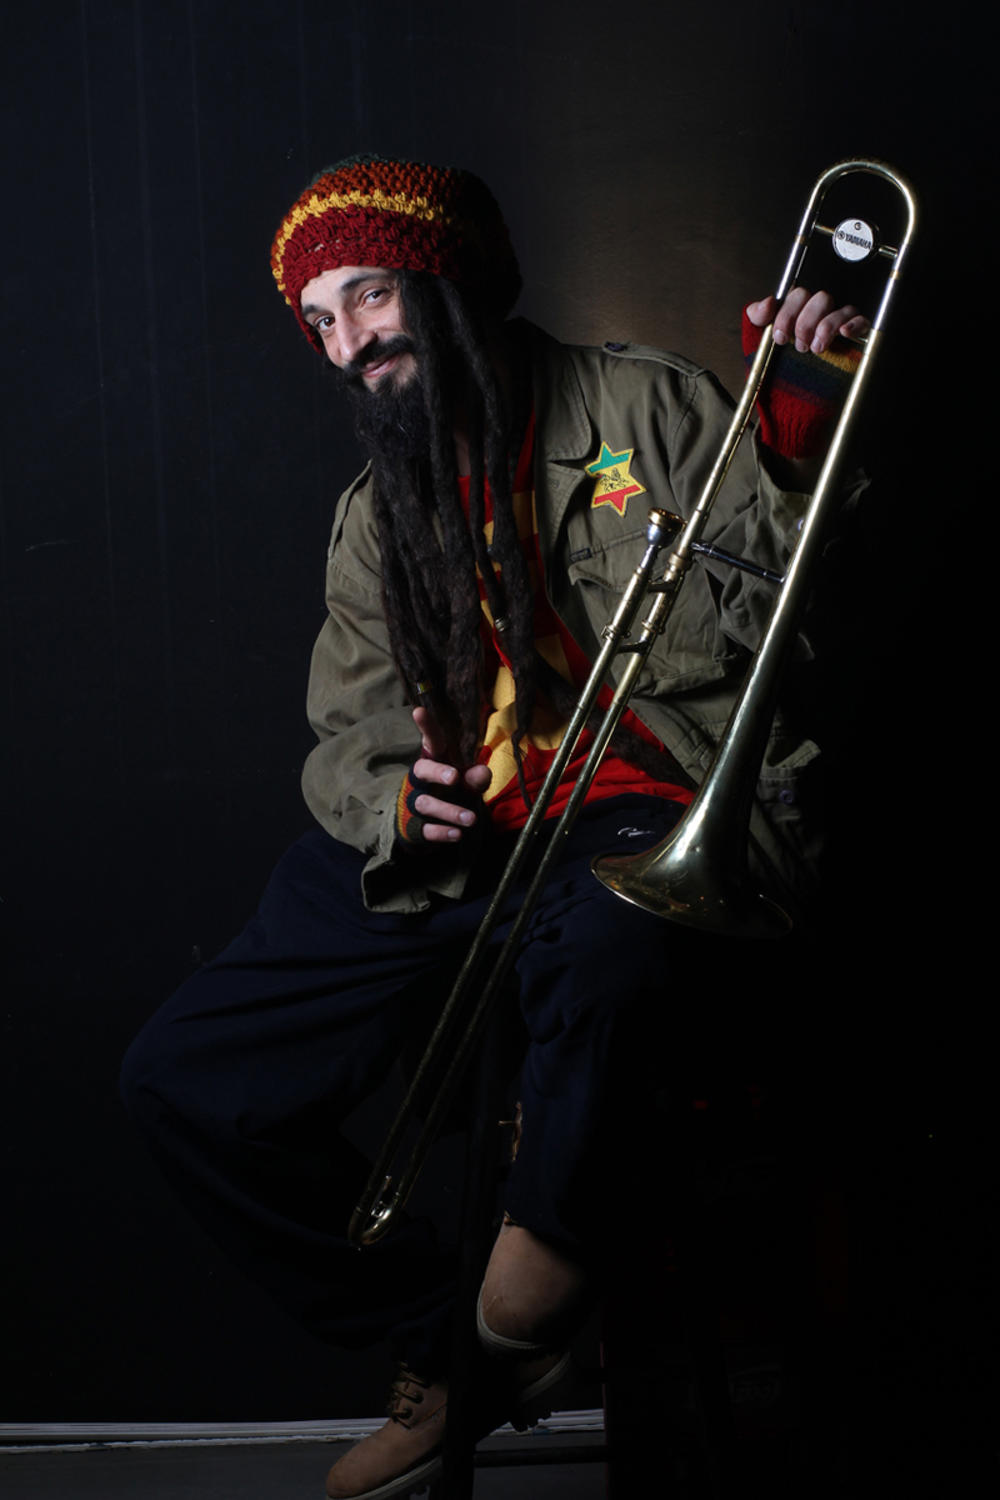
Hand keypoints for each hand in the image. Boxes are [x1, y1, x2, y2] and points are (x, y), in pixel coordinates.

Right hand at [409, 706, 491, 843]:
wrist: (424, 828)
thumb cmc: (448, 795)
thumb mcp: (465, 784)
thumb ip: (475, 778)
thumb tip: (483, 772)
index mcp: (433, 761)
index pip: (430, 741)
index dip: (426, 726)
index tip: (419, 710)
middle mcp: (420, 780)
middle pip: (422, 769)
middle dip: (437, 772)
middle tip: (454, 777)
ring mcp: (415, 803)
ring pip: (426, 803)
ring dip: (449, 810)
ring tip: (471, 819)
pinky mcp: (415, 827)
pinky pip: (426, 829)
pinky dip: (442, 832)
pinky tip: (457, 834)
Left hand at [746, 289, 868, 354]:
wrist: (790, 398)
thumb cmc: (777, 365)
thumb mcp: (760, 340)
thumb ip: (758, 317)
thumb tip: (767, 303)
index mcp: (799, 309)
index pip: (799, 294)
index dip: (788, 313)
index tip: (781, 337)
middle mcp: (820, 313)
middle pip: (822, 298)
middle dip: (807, 323)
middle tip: (800, 346)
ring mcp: (839, 324)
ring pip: (843, 308)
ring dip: (827, 327)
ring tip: (816, 349)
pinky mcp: (856, 337)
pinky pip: (862, 321)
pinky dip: (854, 324)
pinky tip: (844, 333)